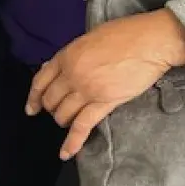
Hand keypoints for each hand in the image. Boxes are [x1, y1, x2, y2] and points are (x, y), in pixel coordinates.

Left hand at [26, 9, 184, 160]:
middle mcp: (73, 74)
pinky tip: (66, 153)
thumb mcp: (93, 36)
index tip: (32, 108)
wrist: (153, 41)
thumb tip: (57, 66)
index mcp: (69, 55)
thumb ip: (74, 53)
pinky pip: (82, 126)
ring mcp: (87, 89)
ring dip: (64, 121)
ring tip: (70, 122)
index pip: (41, 80)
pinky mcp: (104, 102)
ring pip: (63, 114)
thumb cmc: (128, 32)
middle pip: (51, 100)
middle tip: (61, 111)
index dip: (34, 97)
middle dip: (53, 109)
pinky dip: (72, 142)